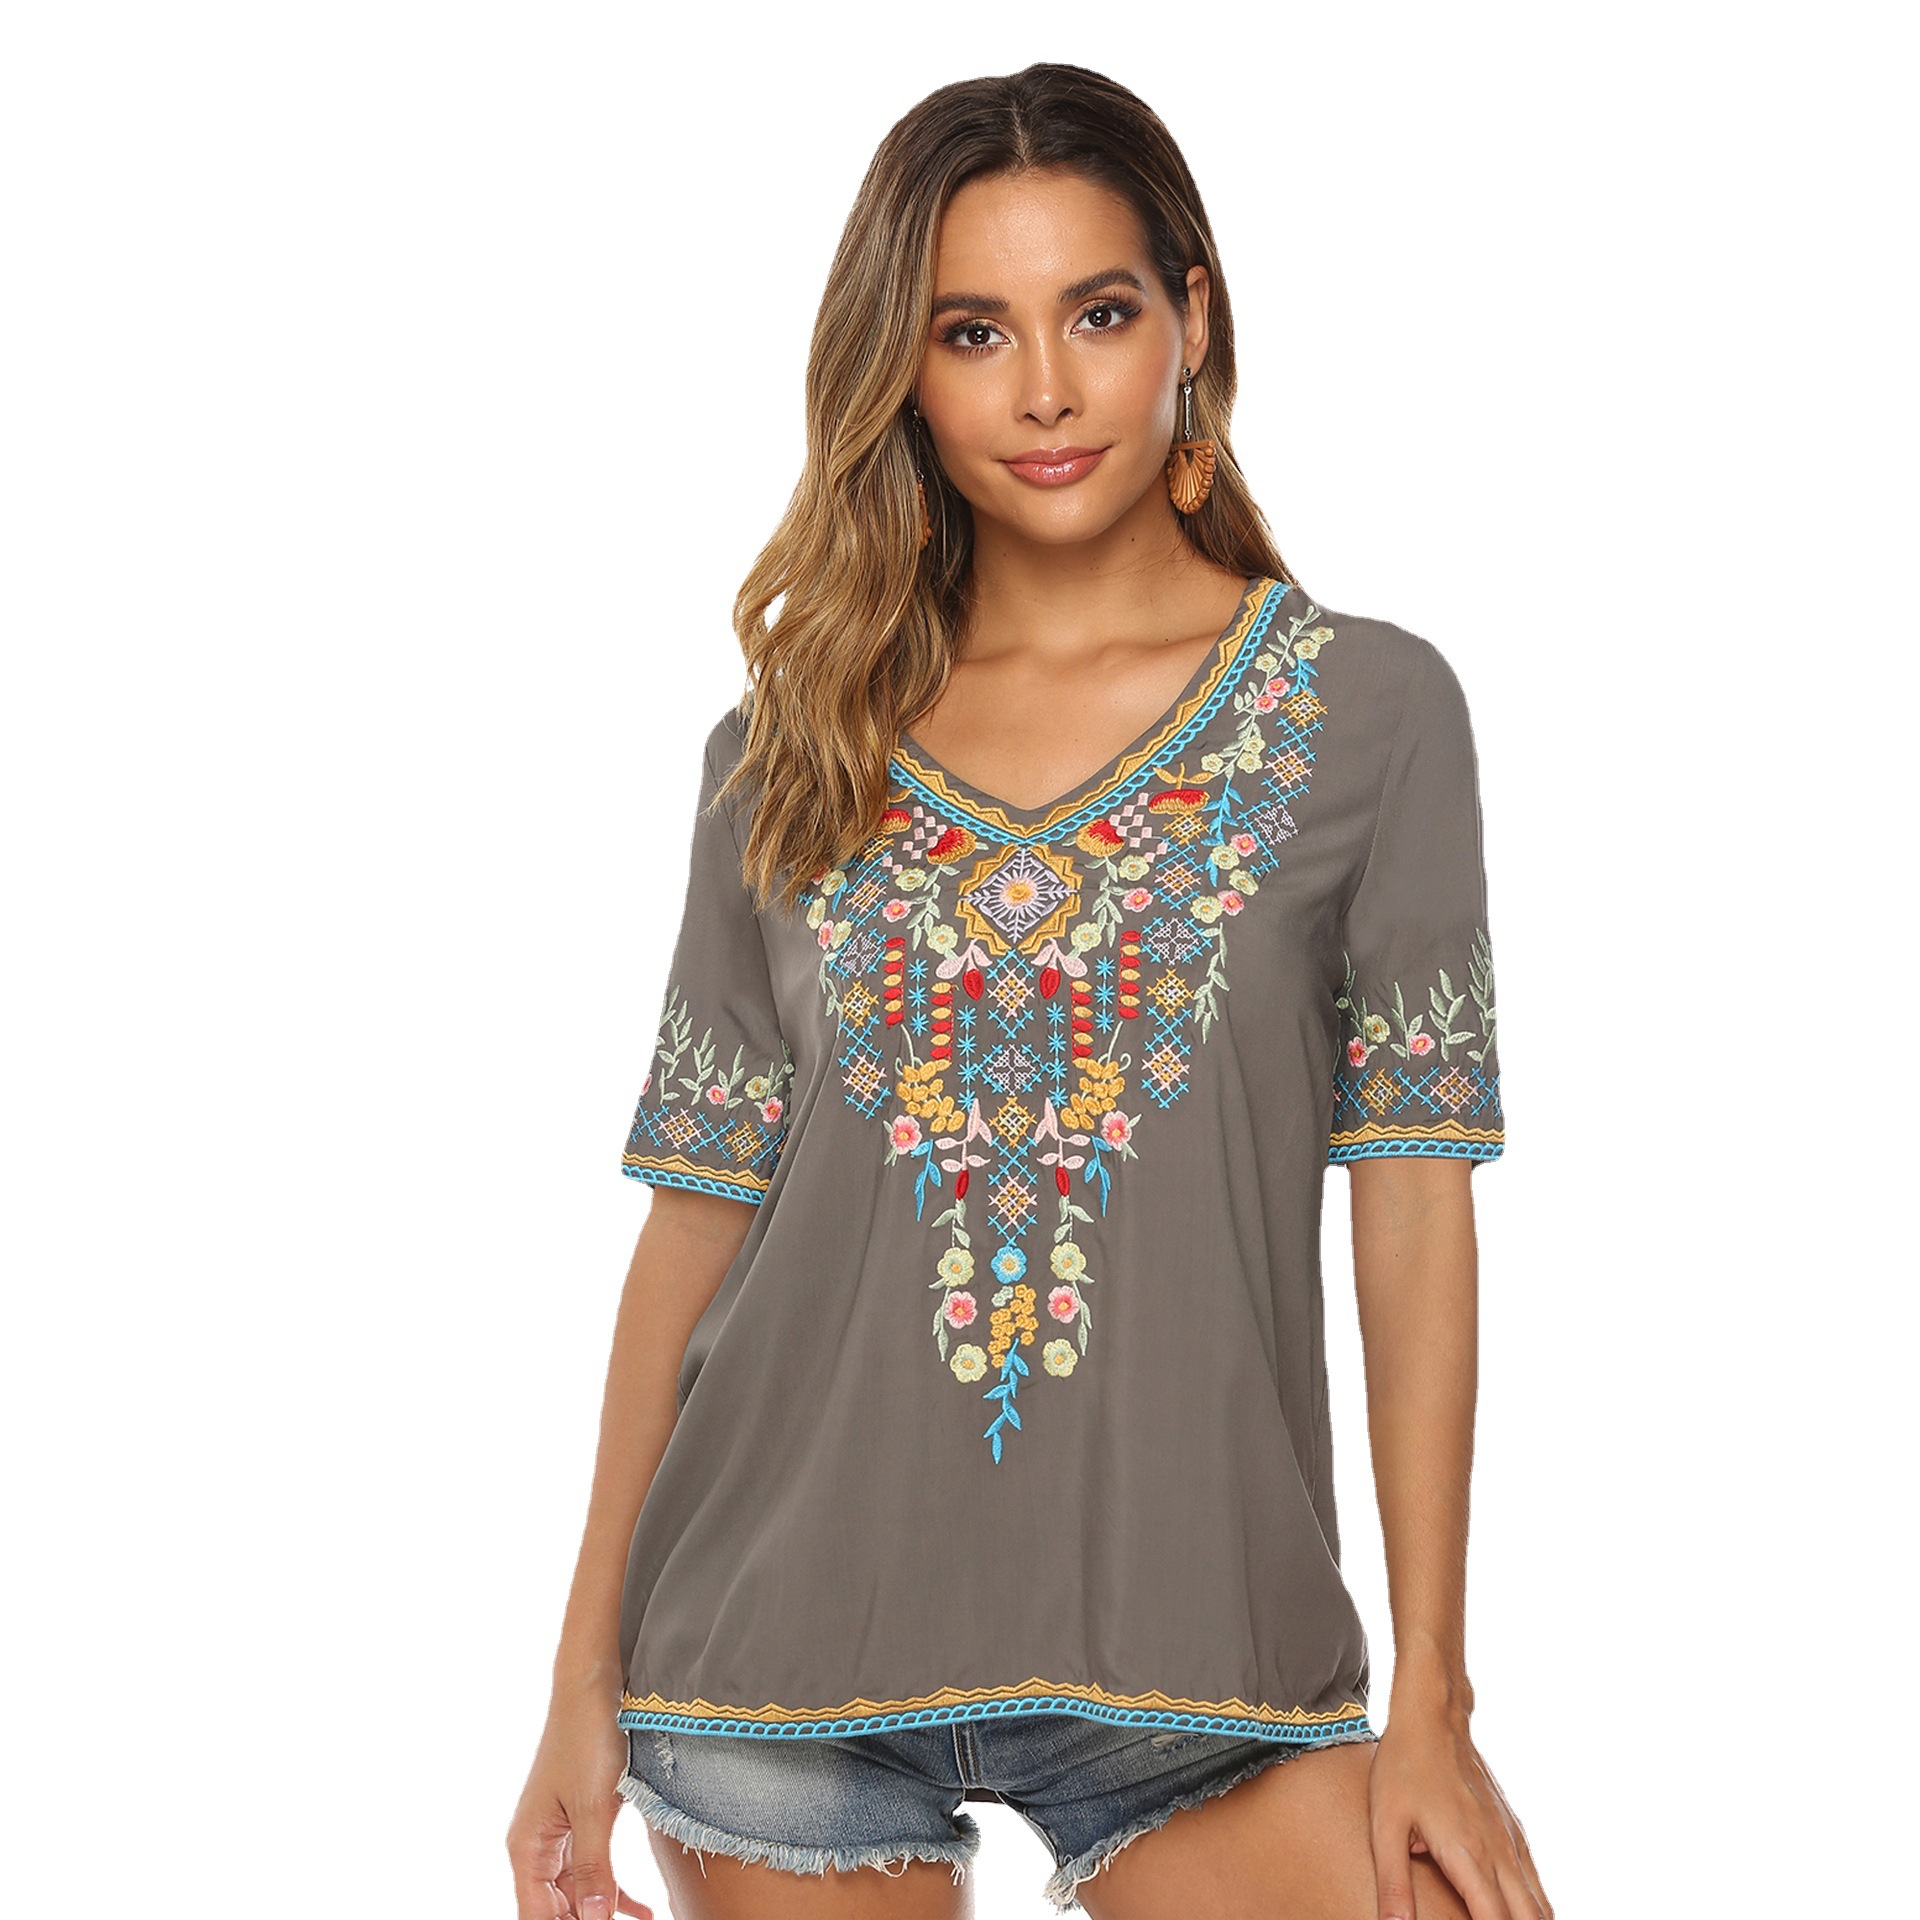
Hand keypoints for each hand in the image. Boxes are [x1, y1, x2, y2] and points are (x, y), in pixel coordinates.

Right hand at [507, 1677, 651, 1919]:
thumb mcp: (594, 1808)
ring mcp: (558, 1834)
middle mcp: (536, 1846)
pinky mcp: (580, 1820)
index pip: (537, 1916)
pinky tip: (640, 1908)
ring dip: (603, 1911)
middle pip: (553, 1909)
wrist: (593, 1686)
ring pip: (575, 1893)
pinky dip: (613, 1889)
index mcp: (527, 1847)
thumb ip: (594, 1868)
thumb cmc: (587, 1739)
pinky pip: (592, 1868)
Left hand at [1367, 1699, 1551, 1919]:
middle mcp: (1500, 1853)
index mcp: (1469, 1856)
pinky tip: (1517, 1914)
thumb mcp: (1385, 1826)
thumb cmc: (1403, 1768)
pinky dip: (1534, 1910)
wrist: (1432, 1718)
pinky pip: (1536, 1884)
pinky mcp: (1514, 1831)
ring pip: (1540, 1908)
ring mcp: (1512, 1841)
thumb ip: (1393, 1884)